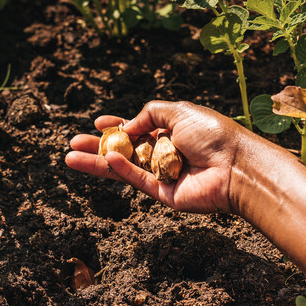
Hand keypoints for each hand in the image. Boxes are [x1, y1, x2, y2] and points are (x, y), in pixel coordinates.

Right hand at [66, 100, 251, 213]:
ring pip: (124, 167)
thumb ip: (150, 113)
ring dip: (97, 162)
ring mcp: (163, 174)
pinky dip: (121, 170)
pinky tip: (105, 160)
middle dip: (99, 146)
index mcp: (172, 131)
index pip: (139, 128)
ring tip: (70, 157)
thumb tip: (126, 125)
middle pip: (125, 149)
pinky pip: (137, 180)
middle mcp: (165, 152)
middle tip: (73, 143)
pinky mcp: (163, 194)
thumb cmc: (214, 135)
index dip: (118, 126)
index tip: (97, 123)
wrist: (236, 167)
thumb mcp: (179, 111)